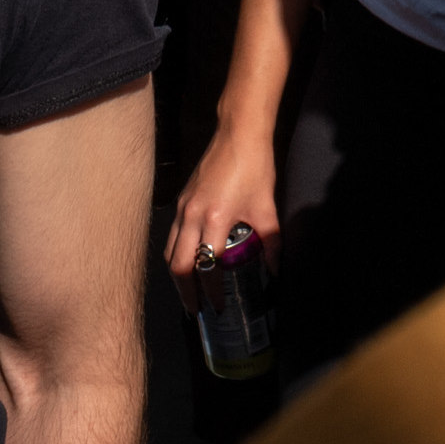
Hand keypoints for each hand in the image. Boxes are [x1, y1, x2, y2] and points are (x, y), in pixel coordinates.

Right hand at [164, 127, 280, 308]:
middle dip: (185, 291)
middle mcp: (191, 215)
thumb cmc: (255, 167)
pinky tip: (188, 260)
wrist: (238, 133)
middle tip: (195, 310)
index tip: (218, 308)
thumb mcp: (266, 207)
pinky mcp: (182, 199)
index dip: (211, 291)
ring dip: (177, 274)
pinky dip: (176, 253)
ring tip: (188, 291)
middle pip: (177, 264)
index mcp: (214, 219)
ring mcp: (183, 206)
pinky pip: (172, 234)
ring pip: (169, 250)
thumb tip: (276, 269)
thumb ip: (271, 242)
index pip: (206, 266)